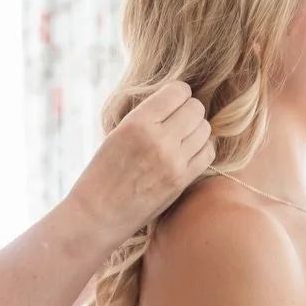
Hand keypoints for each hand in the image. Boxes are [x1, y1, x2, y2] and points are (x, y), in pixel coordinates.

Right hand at [73, 80, 213, 244]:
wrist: (97, 214)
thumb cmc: (103, 173)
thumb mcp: (118, 133)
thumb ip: (147, 116)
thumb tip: (177, 99)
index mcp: (137, 123)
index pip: (177, 91)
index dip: (178, 94)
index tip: (172, 102)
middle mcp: (158, 140)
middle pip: (196, 109)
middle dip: (189, 111)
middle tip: (178, 121)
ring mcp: (173, 162)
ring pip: (205, 129)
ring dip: (197, 130)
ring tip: (182, 138)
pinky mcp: (181, 181)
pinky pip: (208, 153)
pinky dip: (202, 149)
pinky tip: (188, 153)